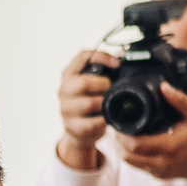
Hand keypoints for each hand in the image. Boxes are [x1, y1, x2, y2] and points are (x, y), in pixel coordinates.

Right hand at [55, 50, 115, 170]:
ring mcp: (65, 109)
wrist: (79, 130)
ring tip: (108, 104)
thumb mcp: (94, 82)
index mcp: (69, 74)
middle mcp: (64, 90)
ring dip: (103, 104)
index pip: (82, 57)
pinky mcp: (71, 126)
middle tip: (110, 89)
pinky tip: (105, 118)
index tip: (117, 64)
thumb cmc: (90, 101)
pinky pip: (92, 123)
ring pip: (88, 104)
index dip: (102, 57)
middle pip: (83, 83)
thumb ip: (105, 69)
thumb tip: (122, 55)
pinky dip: (103, 120)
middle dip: (103, 85)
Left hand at [113, 83, 186, 185]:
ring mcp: (158, 171)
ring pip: (129, 162)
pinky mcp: (156, 175)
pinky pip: (137, 165)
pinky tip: (130, 143)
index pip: (135, 144)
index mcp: (169, 147)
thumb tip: (163, 86)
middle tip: (116, 126)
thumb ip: (180, 100)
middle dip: (117, 140)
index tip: (119, 121)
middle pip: (126, 155)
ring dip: (120, 148)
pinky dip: (130, 154)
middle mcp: (161, 162)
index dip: (122, 134)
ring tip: (120, 133)